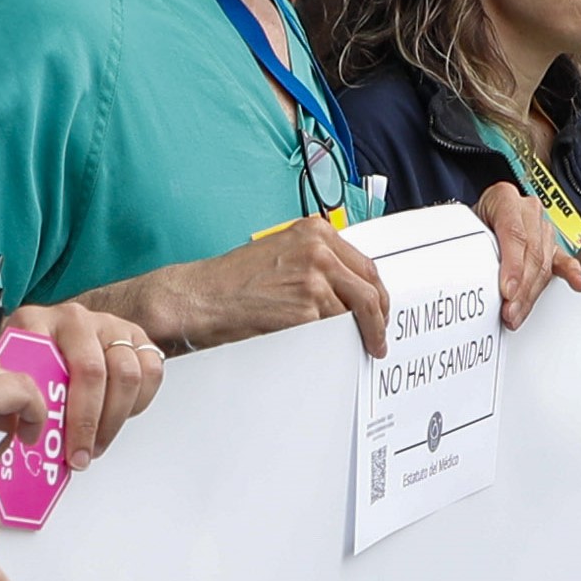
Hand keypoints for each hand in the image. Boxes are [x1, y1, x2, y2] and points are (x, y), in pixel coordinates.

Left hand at [0, 303, 161, 467]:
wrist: (55, 337)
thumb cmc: (30, 360)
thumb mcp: (8, 374)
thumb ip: (10, 391)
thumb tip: (12, 424)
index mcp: (35, 322)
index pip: (55, 365)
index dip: (63, 413)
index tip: (62, 448)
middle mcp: (74, 319)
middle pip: (96, 373)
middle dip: (90, 424)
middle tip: (81, 454)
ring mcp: (108, 325)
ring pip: (128, 375)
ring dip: (114, 419)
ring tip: (96, 442)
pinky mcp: (136, 337)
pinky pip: (152, 371)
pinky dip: (138, 402)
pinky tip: (117, 416)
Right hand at [108, 220, 389, 355]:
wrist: (200, 297)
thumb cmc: (233, 282)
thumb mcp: (282, 255)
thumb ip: (317, 263)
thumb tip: (348, 290)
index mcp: (315, 232)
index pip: (365, 266)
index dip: (377, 294)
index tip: (379, 312)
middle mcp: (318, 248)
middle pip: (370, 288)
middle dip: (378, 318)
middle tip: (378, 338)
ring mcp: (313, 277)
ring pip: (356, 312)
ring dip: (358, 334)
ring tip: (356, 348)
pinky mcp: (306, 308)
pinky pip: (333, 330)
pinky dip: (336, 342)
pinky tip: (329, 349)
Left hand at [474, 183, 580, 330]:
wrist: (477, 218)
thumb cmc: (469, 223)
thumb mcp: (462, 227)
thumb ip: (467, 244)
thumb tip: (468, 277)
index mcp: (504, 198)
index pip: (514, 233)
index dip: (512, 265)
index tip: (507, 290)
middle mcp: (526, 209)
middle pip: (532, 252)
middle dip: (522, 287)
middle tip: (510, 310)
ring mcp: (542, 227)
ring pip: (544, 262)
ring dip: (532, 293)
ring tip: (518, 313)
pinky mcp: (551, 244)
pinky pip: (562, 260)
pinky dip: (570, 273)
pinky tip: (576, 283)